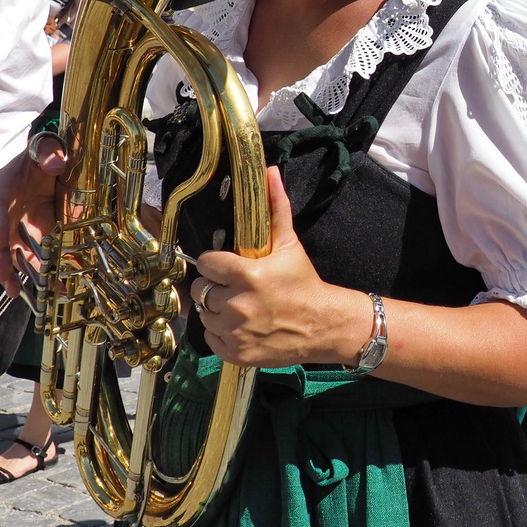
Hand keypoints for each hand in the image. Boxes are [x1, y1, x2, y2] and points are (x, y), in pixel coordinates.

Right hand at [0, 136, 64, 294]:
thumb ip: (49, 153)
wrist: (43, 165)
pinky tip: (41, 290)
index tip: (0, 239)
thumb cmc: (40, 158)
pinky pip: (22, 259)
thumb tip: (56, 164)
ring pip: (2, 254)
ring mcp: (9, 228)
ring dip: (7, 272)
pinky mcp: (22, 239)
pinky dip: (29, 275)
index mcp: (2, 187)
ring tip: (14, 291)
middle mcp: (0, 211)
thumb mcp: (45, 149)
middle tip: (4, 275)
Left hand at [191, 168, 371, 368]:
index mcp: (246, 274)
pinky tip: (240, 325)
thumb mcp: (289, 244)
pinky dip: (221, 333)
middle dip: (216, 287)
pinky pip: (210, 338)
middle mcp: (237, 304)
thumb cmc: (304, 283)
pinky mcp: (236, 353)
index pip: (206, 263)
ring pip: (205, 315)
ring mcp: (235, 332)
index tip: (226, 266)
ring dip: (217, 310)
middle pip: (202, 290)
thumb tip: (270, 173)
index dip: (215, 264)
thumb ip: (276, 208)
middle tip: (235, 287)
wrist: (323, 325)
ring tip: (239, 306)